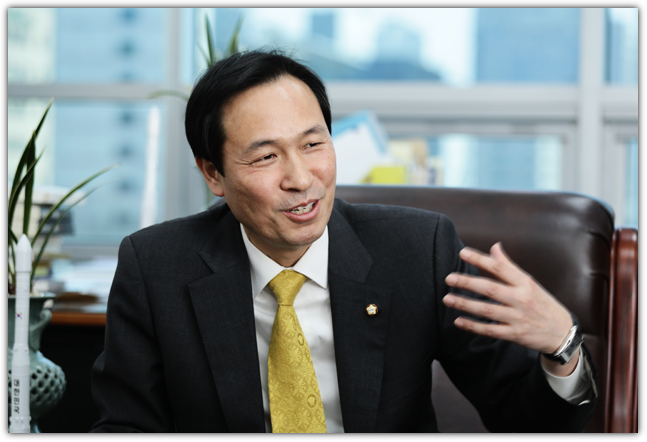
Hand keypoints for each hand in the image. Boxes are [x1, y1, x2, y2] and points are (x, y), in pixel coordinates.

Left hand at [442, 243, 577, 374]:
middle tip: (449, 278)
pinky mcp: (515, 335)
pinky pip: (490, 330)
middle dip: (468, 282)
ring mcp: (518, 318)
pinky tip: (458, 321)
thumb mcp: (530, 283)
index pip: (500, 268)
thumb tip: (494, 246)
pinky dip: (473, 326)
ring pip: (487, 310)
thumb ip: (509, 266)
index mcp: (525, 283)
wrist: (563, 333)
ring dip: (465, 304)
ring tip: (447, 299)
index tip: (462, 253)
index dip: (480, 259)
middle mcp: (521, 299)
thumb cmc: (542, 304)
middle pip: (491, 289)